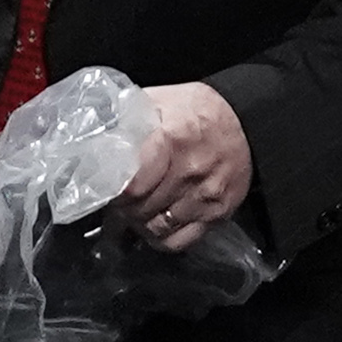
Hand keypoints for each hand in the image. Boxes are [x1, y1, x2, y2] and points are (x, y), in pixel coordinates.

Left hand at [113, 82, 251, 252]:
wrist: (247, 121)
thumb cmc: (198, 109)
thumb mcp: (162, 99)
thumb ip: (130, 117)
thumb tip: (95, 135)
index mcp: (173, 138)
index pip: (132, 184)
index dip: (113, 190)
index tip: (104, 187)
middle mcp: (191, 170)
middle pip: (140, 208)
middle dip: (121, 208)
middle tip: (115, 200)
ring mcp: (206, 195)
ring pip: (156, 228)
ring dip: (137, 223)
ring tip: (131, 211)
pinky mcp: (218, 212)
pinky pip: (179, 241)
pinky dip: (160, 238)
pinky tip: (153, 224)